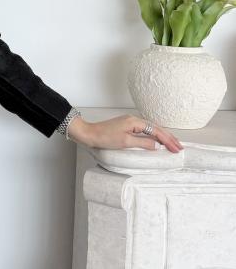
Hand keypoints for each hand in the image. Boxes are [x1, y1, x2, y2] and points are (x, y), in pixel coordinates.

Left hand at [67, 113, 183, 152]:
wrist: (89, 134)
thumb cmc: (105, 138)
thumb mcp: (125, 142)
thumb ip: (142, 143)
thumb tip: (157, 146)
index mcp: (135, 122)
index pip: (156, 131)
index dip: (168, 140)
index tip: (177, 148)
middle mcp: (134, 120)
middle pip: (156, 128)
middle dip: (168, 138)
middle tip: (180, 147)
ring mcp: (130, 123)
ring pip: (151, 129)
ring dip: (162, 137)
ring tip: (172, 144)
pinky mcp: (127, 127)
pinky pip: (145, 131)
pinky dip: (153, 136)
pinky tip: (157, 141)